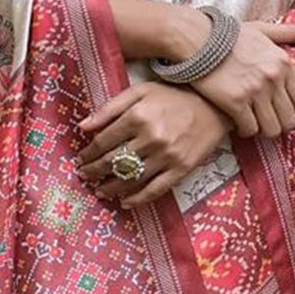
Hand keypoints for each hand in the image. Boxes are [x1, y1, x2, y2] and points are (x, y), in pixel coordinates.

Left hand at [76, 81, 233, 209]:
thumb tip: (83, 126)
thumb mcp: (140, 91)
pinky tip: (124, 202)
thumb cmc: (172, 97)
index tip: (80, 159)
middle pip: (113, 162)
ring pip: (130, 179)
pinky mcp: (181, 169)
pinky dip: (137, 199)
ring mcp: (167, 156)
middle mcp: (151, 138)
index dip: (88, 153)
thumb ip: (110, 108)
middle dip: (94, 172)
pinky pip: (154, 190)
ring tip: (100, 191)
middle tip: (84, 176)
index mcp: (138, 116)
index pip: (103, 142)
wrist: (213, 106)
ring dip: (110, 188)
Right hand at [187, 17, 294, 138]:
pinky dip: (245, 131)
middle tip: (268, 122)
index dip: (294, 112)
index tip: (281, 110)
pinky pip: (249, 129)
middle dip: (279, 124)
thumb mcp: (264, 30)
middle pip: (289, 120)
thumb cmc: (230, 35)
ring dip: (263, 131)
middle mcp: (273, 78)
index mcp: (284, 63)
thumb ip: (293, 33)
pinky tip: (239, 124)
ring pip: (271, 129)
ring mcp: (255, 91)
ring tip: (254, 124)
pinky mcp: (235, 102)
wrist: (197, 38)